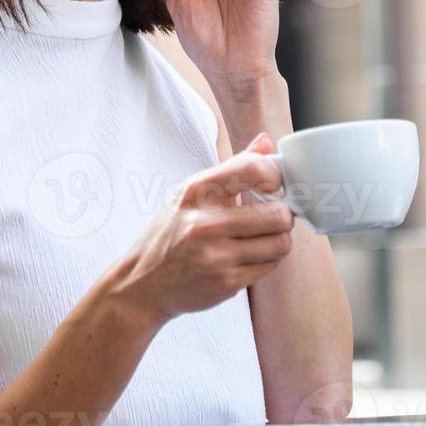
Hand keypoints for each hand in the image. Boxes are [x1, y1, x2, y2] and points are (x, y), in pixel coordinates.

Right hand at [108, 132, 293, 322]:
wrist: (143, 283)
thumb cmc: (169, 234)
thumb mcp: (189, 194)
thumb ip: (231, 168)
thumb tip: (265, 142)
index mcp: (196, 192)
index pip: (253, 169)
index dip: (275, 175)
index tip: (274, 185)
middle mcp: (204, 223)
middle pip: (277, 213)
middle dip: (283, 214)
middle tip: (275, 216)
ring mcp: (216, 256)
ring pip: (280, 243)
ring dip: (278, 239)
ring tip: (264, 237)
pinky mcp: (226, 283)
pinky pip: (270, 267)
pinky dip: (267, 260)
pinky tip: (250, 255)